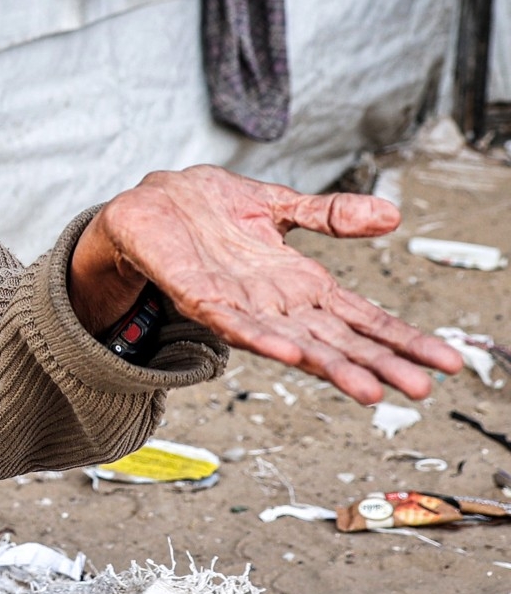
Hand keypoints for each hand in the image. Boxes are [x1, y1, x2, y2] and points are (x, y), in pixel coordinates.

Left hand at [70, 165, 462, 403]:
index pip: (361, 318)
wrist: (149, 203)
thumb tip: (392, 214)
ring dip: (326, 366)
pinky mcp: (199, 296)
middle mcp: (276, 303)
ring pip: (291, 342)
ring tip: (367, 388)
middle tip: (419, 390)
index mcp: (301, 285)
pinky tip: (288, 353)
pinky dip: (260, 338)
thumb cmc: (211, 210)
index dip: (400, 339)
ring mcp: (240, 305)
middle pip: (336, 340)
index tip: (443, 361)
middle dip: (377, 365)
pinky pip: (233, 323)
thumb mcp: (279, 205)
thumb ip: (330, 215)